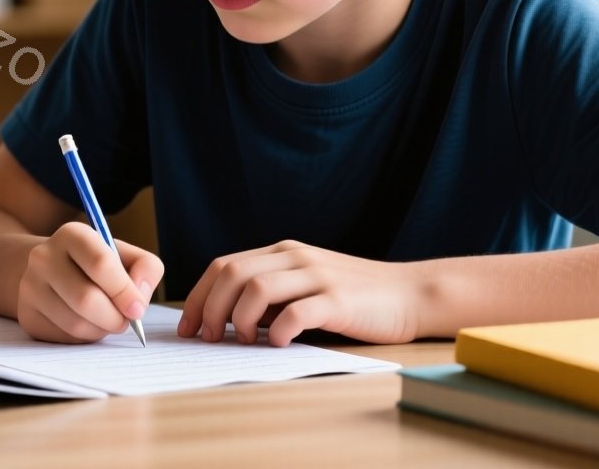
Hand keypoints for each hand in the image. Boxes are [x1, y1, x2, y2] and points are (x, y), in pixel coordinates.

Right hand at [18, 221, 163, 342]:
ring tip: (107, 320)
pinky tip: (87, 324)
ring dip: (102, 330)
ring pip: (76, 323)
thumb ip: (146, 268)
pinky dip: (85, 337)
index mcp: (72, 234)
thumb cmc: (95, 264)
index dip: (124, 291)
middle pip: (86, 299)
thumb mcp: (124, 254)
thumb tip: (139, 299)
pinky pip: (64, 337)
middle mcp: (44, 257)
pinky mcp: (27, 315)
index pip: (100, 264)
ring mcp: (30, 287)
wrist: (50, 270)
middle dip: (115, 317)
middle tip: (126, 320)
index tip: (138, 308)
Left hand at [178, 240, 426, 345]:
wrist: (411, 294)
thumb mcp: (305, 288)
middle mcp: (295, 258)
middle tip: (206, 338)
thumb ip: (271, 298)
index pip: (224, 265)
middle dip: (210, 308)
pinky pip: (296, 312)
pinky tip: (279, 344)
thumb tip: (224, 321)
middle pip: (233, 274)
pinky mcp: (338, 300)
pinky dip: (279, 331)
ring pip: (257, 289)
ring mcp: (317, 276)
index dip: (200, 296)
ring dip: (239, 319)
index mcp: (283, 253)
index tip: (188, 327)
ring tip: (242, 341)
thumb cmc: (354, 299)